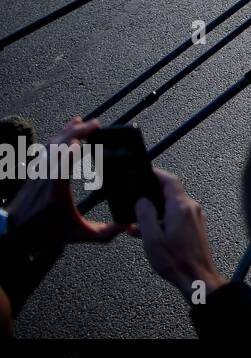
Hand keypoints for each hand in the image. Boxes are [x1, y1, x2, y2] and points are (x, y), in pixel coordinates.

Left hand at [6, 117, 126, 249]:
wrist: (16, 230)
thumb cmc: (46, 232)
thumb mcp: (78, 235)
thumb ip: (104, 233)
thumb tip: (127, 225)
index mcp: (57, 192)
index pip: (61, 167)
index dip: (69, 152)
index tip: (82, 141)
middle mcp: (46, 177)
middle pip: (59, 148)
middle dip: (76, 133)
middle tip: (96, 125)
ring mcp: (40, 171)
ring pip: (53, 145)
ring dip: (69, 131)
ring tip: (85, 122)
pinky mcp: (38, 168)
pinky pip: (49, 147)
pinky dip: (60, 135)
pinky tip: (70, 128)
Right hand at [135, 169, 225, 303]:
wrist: (196, 278)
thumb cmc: (176, 261)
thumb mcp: (152, 238)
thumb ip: (145, 215)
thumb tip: (142, 200)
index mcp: (181, 207)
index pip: (170, 180)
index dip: (156, 174)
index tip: (144, 174)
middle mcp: (191, 208)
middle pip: (169, 193)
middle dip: (150, 198)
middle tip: (135, 205)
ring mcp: (194, 218)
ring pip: (171, 207)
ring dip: (154, 213)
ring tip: (137, 226)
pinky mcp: (195, 227)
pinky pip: (176, 217)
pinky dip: (162, 221)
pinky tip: (149, 234)